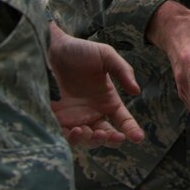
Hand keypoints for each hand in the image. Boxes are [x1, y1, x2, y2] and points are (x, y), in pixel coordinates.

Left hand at [48, 22, 144, 147]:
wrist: (51, 48)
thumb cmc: (80, 50)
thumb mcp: (106, 55)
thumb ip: (123, 71)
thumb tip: (136, 91)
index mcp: (108, 100)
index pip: (123, 120)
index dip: (131, 129)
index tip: (138, 137)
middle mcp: (93, 112)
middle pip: (106, 135)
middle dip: (113, 140)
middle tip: (117, 137)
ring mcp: (75, 117)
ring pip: (87, 139)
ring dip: (94, 141)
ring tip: (95, 133)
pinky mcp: (57, 119)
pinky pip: (66, 135)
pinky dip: (73, 138)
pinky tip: (77, 130)